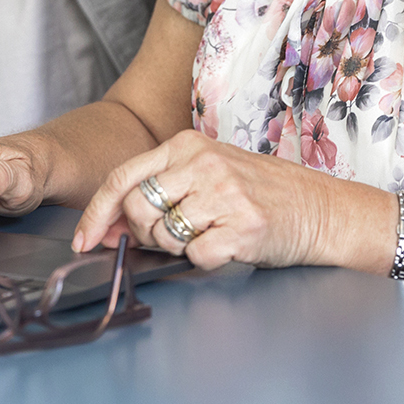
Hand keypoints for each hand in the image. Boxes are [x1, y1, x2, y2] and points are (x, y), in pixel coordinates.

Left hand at [70, 129, 382, 271]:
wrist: (320, 209)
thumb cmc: (258, 193)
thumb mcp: (207, 174)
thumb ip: (159, 190)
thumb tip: (105, 227)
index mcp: (187, 144)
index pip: (122, 178)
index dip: (96, 214)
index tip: (83, 241)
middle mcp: (204, 163)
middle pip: (138, 211)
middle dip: (145, 235)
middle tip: (173, 235)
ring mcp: (225, 194)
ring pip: (165, 236)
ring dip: (178, 247)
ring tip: (208, 234)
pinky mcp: (243, 227)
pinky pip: (196, 257)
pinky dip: (205, 259)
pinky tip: (228, 244)